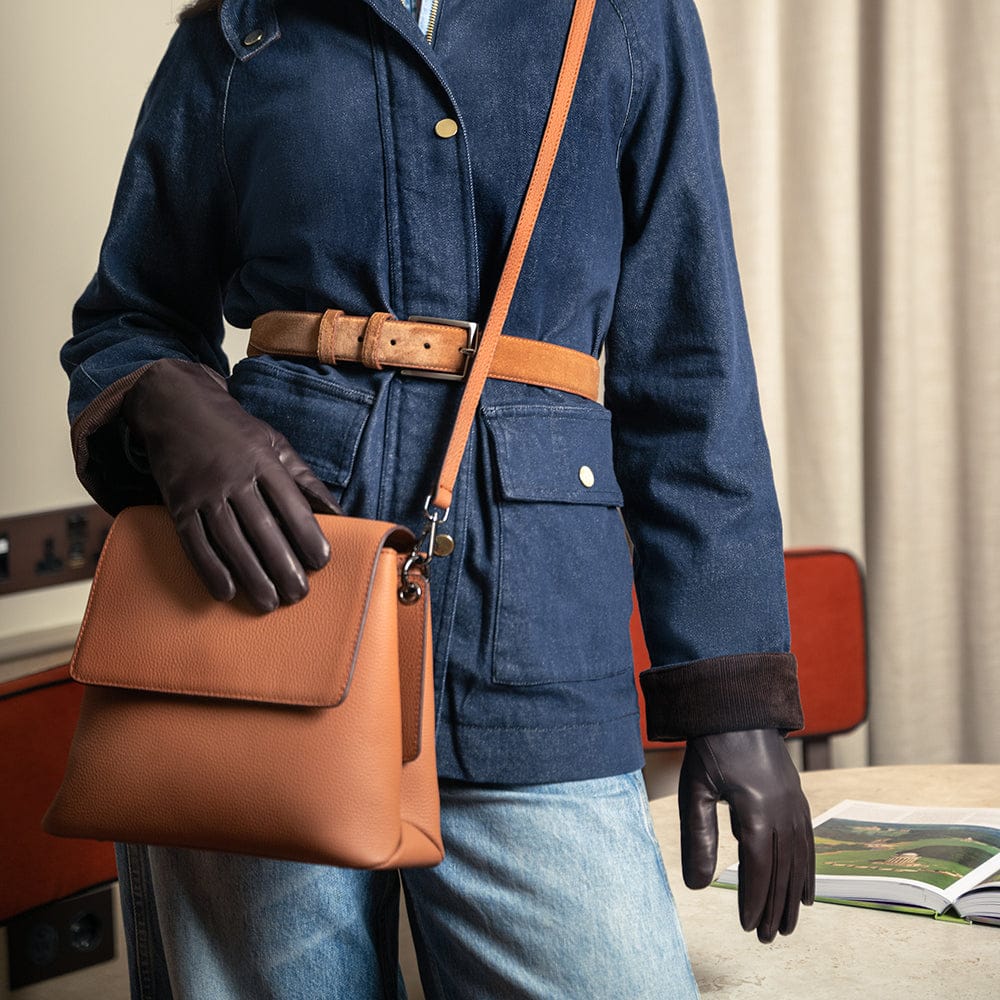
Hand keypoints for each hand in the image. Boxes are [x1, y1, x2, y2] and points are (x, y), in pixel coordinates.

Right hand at [121, 358, 340, 611]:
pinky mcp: (178, 505)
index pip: (290, 504)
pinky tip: (227, 591)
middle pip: (261, 528)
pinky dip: (210, 569)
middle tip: (298, 595)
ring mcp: (204, 492)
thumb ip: (305, 480)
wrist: (176, 407)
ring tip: (269, 603)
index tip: (321, 562)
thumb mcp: (276, 444)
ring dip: (250, 575)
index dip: (307, 535)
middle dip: (282, 565)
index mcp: (263, 462)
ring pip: (229, 540)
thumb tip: (338, 513)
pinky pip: (194, 542)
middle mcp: (234, 478)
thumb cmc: (235, 431)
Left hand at [678, 728, 814, 942]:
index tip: (746, 926)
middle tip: (765, 938)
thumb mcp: (696, 790)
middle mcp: (784, 811)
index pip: (759, 867)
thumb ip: (698, 837)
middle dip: (774, 907)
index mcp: (758, 810)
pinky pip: (808, 843)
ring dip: (793, 896)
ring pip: (799, 860)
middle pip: (783, 870)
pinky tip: (806, 893)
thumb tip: (697, 886)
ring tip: (786, 927)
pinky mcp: (797, 799)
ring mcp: (795, 804)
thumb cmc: (711, 747)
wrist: (738, 708)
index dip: (754, 899)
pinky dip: (808, 872)